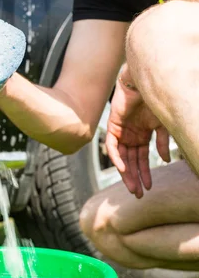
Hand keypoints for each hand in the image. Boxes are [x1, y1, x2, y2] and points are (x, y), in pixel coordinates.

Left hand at [105, 66, 170, 197]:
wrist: (144, 82)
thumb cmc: (156, 100)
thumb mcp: (163, 125)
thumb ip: (163, 142)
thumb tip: (165, 160)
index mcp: (143, 136)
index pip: (141, 159)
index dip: (144, 174)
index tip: (149, 188)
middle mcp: (131, 136)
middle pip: (131, 161)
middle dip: (135, 178)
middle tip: (139, 195)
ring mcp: (122, 131)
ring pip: (121, 157)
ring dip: (126, 173)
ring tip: (132, 187)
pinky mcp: (113, 126)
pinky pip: (112, 146)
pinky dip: (117, 157)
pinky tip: (124, 169)